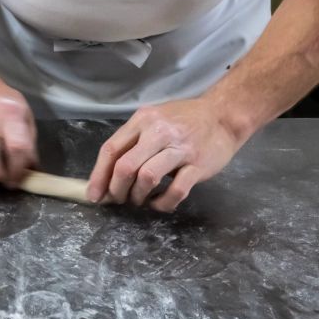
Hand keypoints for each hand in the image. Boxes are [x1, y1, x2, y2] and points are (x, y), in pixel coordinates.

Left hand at [86, 97, 247, 211]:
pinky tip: (159, 202)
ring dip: (137, 196)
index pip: (111, 149)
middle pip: (125, 166)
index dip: (98, 175)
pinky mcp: (198, 165)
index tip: (93, 195)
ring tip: (139, 200)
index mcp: (143, 120)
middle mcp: (158, 132)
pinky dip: (162, 203)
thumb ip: (133, 141)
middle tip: (118, 200)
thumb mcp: (154, 120)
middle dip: (116, 190)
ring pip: (147, 178)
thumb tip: (108, 173)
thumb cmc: (185, 119)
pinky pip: (175, 191)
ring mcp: (180, 149)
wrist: (224, 116)